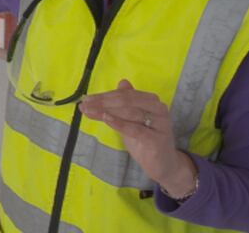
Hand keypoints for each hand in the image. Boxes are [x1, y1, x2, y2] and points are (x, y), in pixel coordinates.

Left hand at [79, 79, 197, 197]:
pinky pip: (136, 129)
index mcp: (151, 101)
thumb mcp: (131, 120)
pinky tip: (106, 119)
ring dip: (106, 111)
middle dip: (103, 102)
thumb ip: (125, 103)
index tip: (86, 99)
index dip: (104, 96)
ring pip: (129, 113)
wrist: (164, 166)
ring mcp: (159, 124)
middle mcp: (158, 109)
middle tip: (84, 104)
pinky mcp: (157, 139)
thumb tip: (122, 82)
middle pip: (126, 101)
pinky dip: (120, 123)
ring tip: (89, 111)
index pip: (124, 94)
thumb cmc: (145, 141)